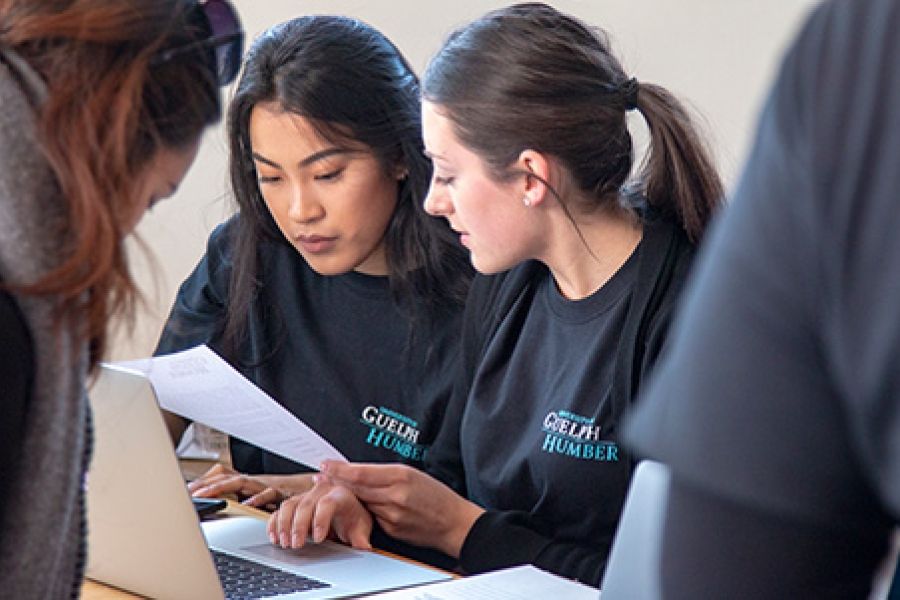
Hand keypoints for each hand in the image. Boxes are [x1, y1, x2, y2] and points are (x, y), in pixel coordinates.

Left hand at [187, 464, 312, 509]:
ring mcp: (268, 484)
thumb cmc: (292, 496)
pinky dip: (257, 499)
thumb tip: (232, 507)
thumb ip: (249, 500)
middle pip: (227, 477)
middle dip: (206, 484)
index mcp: (250, 483)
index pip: (222, 478)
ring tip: (206, 495)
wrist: (323, 489)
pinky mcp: (282, 491)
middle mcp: (257, 481)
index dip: (203, 483)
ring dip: (223, 488)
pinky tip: (247, 505)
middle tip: (189, 493)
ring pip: (241, 482)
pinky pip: (268, 494)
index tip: (186, 490)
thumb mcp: (265, 499)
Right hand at [268, 475, 372, 550]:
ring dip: (283, 524)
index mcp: (340, 494)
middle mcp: (321, 491)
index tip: (318, 539)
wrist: (346, 512)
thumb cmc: (353, 519)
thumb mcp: (360, 528)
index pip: (327, 503)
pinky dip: (274, 523)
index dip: (320, 520)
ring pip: (289, 505)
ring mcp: (306, 496)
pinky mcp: (295, 503)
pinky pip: (280, 510)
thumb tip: (364, 547)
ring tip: (284, 543)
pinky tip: (274, 537)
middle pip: (305, 504)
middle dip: (298, 526)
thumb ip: (361, 538)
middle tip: (296, 545)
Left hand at [321, 461, 484, 557]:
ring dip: (348, 496)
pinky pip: (372, 517)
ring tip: (336, 488)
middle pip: (356, 488)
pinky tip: (361, 506)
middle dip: (336, 481)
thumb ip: (386, 474)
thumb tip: (359, 472)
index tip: (325, 465)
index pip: (361, 472)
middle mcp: (394, 496)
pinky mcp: (391, 530)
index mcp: (401, 476)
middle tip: (320, 475)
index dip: (339, 469)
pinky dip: (364, 510)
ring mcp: (392, 515)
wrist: (454, 523)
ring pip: (361, 503)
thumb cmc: (436, 496)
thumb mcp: (413, 474)